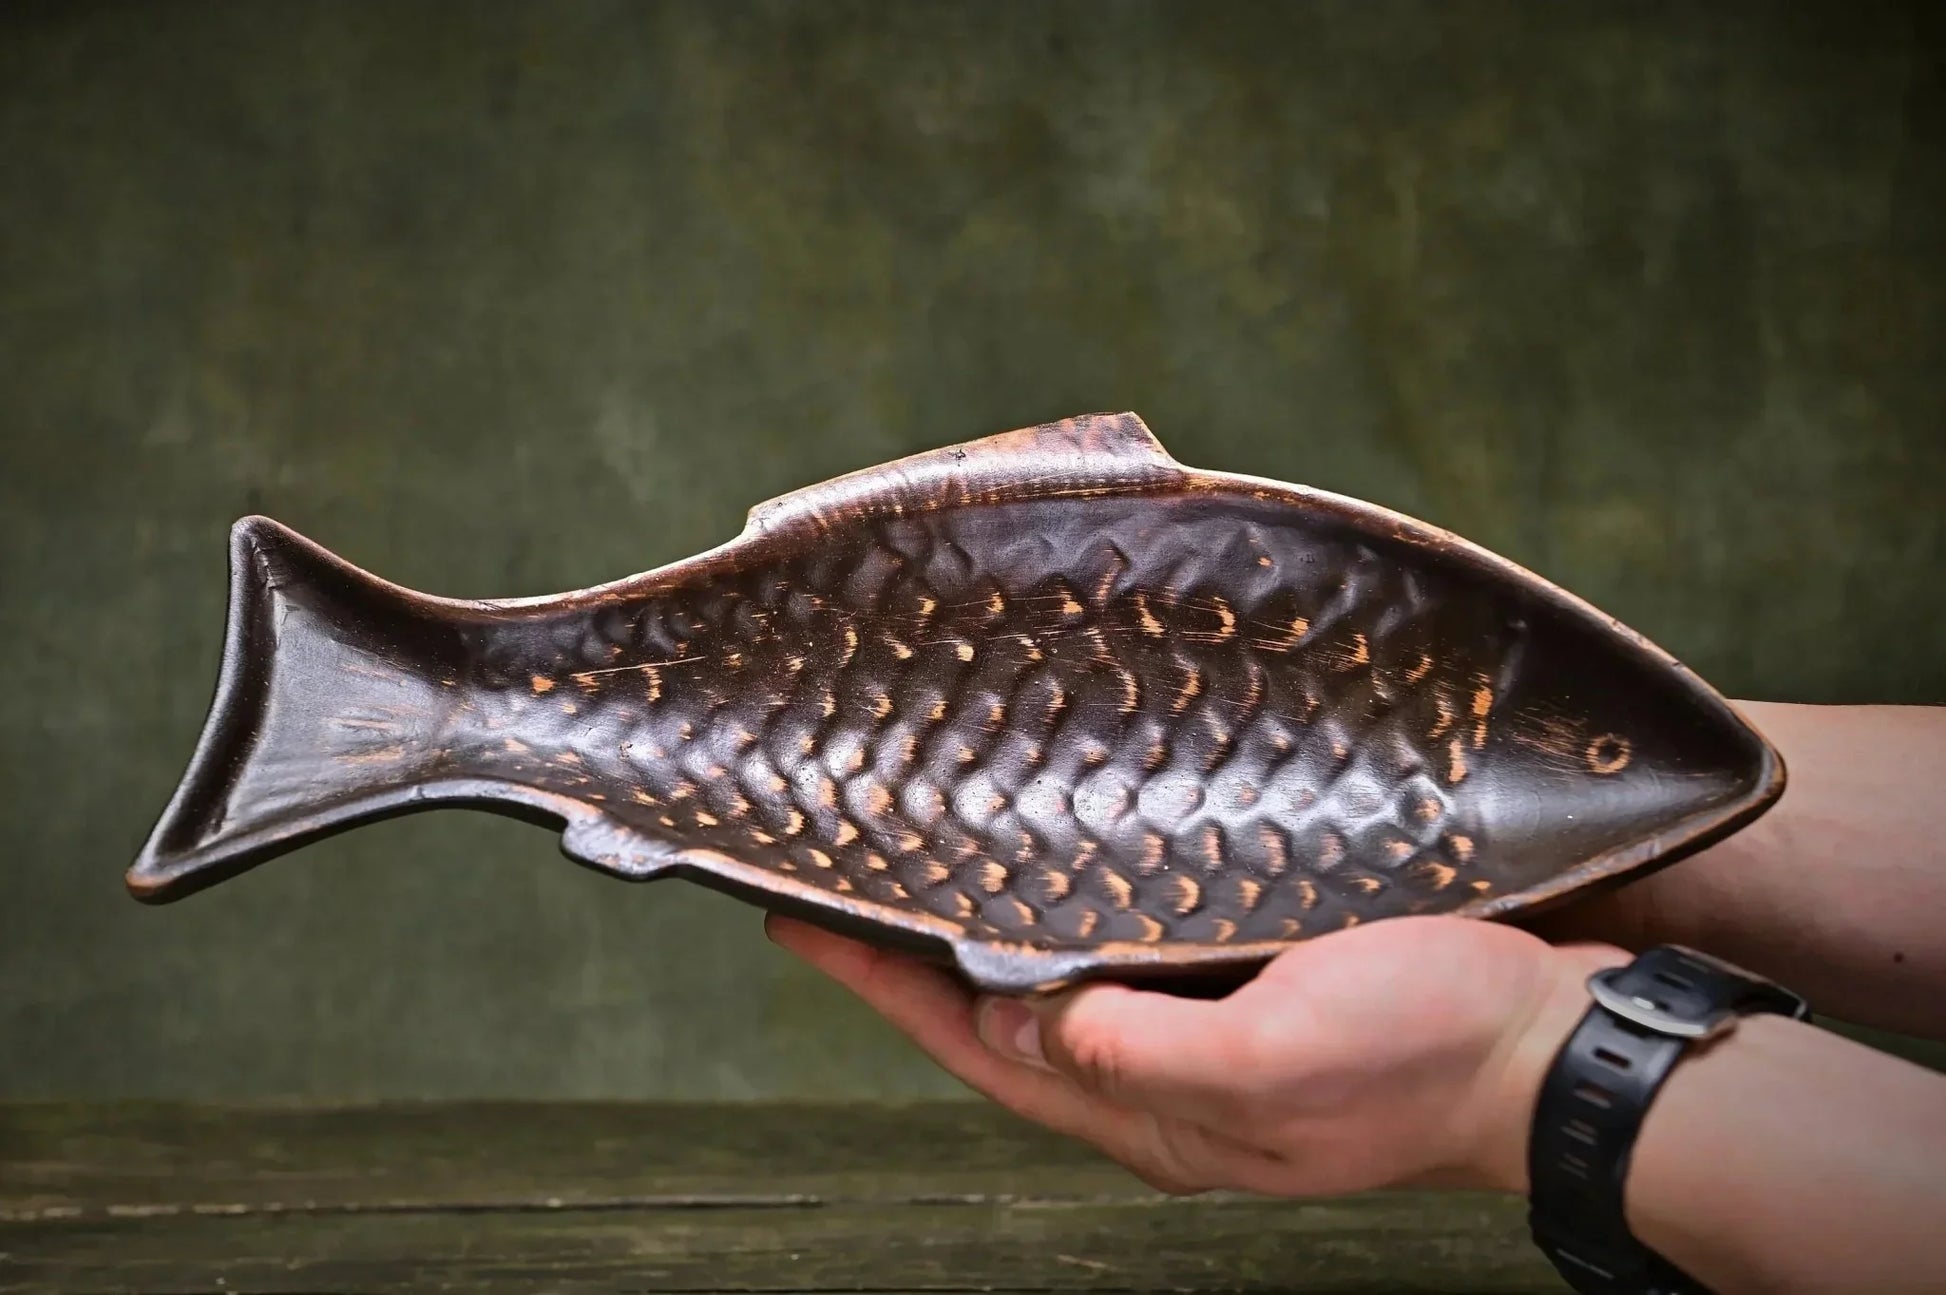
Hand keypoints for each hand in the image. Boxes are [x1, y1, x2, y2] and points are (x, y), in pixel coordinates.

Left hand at [767, 912, 1623, 1196]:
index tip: (805, 923)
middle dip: (921, 962)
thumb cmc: (1431, 1054)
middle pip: (1006, 1021)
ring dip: (993, 933)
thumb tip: (1021, 1030)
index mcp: (1153, 1113)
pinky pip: (1136, 954)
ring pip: (1066, 983)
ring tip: (931, 869)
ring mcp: (1212, 1039)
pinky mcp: (1258, 989)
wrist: (1561, 1048)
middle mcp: (1166, 1083)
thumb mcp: (1275, 1058)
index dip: (887, 989)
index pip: (979, 1050)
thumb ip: (1141, 1051)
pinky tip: (1070, 868)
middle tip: (848, 885)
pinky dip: (1079, 916)